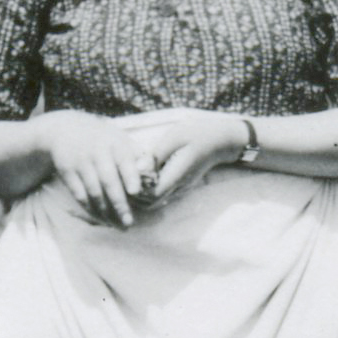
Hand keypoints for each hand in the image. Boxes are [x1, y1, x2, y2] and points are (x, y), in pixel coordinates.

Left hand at [64, 109, 243, 219]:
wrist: (222, 140)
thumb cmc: (198, 134)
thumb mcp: (174, 138)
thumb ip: (155, 155)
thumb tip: (136, 167)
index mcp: (175, 175)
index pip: (149, 195)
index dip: (132, 193)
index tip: (119, 179)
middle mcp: (177, 186)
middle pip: (149, 203)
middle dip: (132, 197)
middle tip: (115, 183)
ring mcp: (179, 187)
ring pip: (154, 200)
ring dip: (138, 194)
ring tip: (123, 180)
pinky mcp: (179, 183)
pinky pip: (159, 192)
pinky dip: (146, 189)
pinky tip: (137, 176)